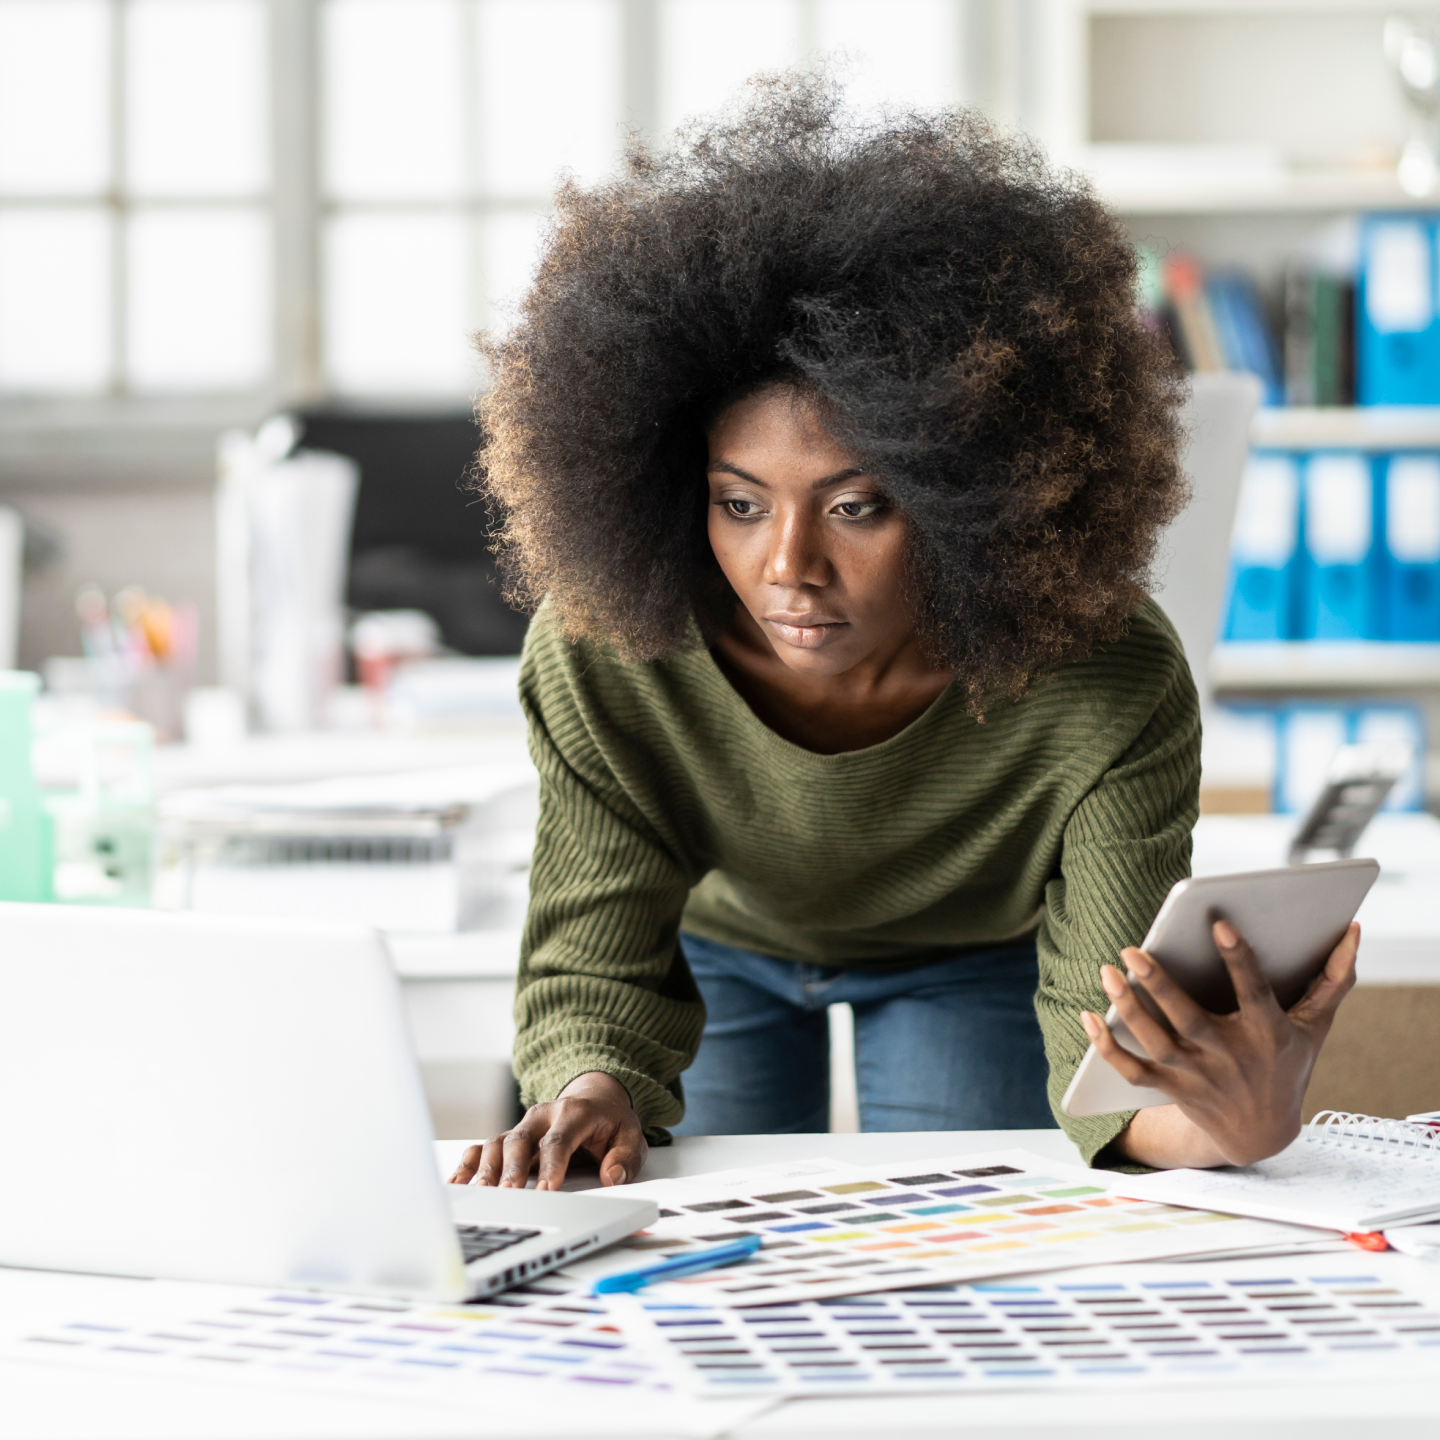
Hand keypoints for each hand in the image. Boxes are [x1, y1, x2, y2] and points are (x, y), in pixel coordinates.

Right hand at [447, 1072, 647, 1190]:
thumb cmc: (610, 1124)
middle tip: (506, 1195)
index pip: (559, 1140)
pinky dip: (468, 1165)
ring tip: (480, 1193)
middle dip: (512, 1168)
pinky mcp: (509, 1137)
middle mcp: (543, 1116)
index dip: (551, 1165)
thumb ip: (626, 1157)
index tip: (545, 1192)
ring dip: (487, 1168)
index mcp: (574, 1112)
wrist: (595, 1099)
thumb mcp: (631, 1136)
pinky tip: (457, 1184)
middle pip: (520, 1139)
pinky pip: (483, 1148)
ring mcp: (522, 1126)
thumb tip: (612, 1176)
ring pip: (498, 1143)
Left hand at [1080, 919, 1358, 1167]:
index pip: (1252, 992)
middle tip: (1132, 949)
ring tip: (1108, 970)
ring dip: (1127, 1007)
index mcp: (1266, 1034)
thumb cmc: (1288, 1064)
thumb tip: (1355, 930)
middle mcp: (1228, 1056)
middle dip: (1159, 984)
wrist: (1263, 1136)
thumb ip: (1333, 979)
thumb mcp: (1316, 1028)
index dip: (1238, 959)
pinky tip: (1086, 1015)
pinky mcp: (1170, 1088)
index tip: (1220, 925)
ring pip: (1154, 1041)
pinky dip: (1105, 1047)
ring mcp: (1196, 1075)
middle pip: (1187, 1018)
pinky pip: (1131, 1069)